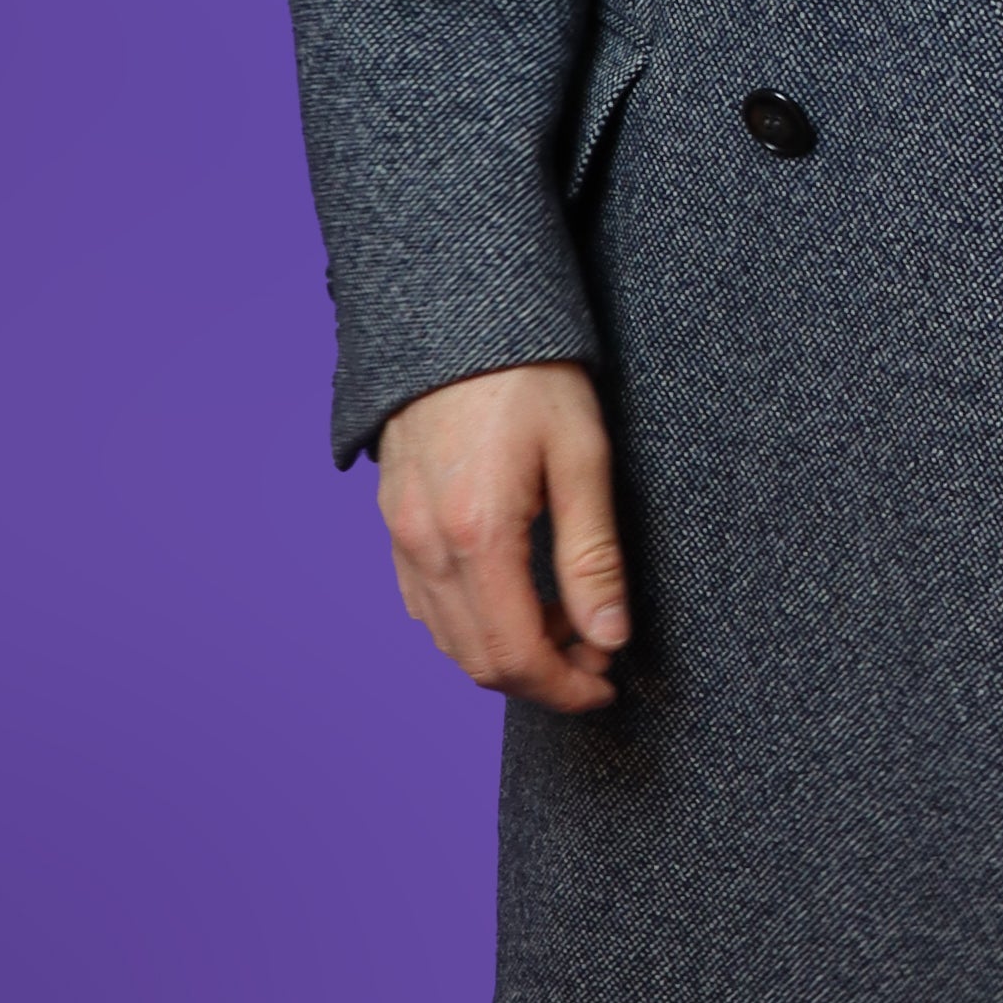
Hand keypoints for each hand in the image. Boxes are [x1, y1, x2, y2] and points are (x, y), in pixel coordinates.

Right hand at [374, 362, 629, 713]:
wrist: (455, 316)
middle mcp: (425, 545)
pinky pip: (424, 602)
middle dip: (541, 677)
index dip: (565, 686)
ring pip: (448, 638)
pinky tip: (517, 596)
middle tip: (596, 655)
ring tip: (566, 621)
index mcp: (477, 533)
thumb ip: (592, 557)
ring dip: (507, 651)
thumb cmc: (529, 375)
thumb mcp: (582, 458)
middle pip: (478, 659)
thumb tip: (609, 637)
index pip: (516, 654)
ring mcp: (400, 535)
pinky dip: (471, 622)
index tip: (607, 682)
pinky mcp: (393, 521)